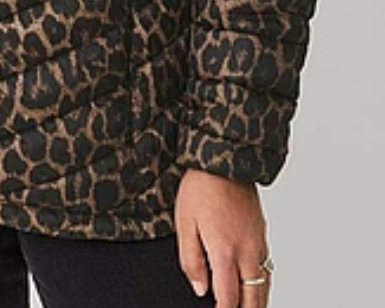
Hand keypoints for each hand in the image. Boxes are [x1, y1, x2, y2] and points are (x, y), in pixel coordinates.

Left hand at [175, 169, 270, 307]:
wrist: (225, 159)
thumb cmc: (201, 188)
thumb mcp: (185, 224)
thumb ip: (191, 261)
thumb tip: (200, 290)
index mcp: (225, 252)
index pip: (229, 300)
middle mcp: (247, 252)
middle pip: (253, 300)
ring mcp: (258, 243)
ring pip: (264, 286)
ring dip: (258, 304)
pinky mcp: (262, 234)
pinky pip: (267, 268)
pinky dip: (263, 285)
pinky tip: (256, 288)